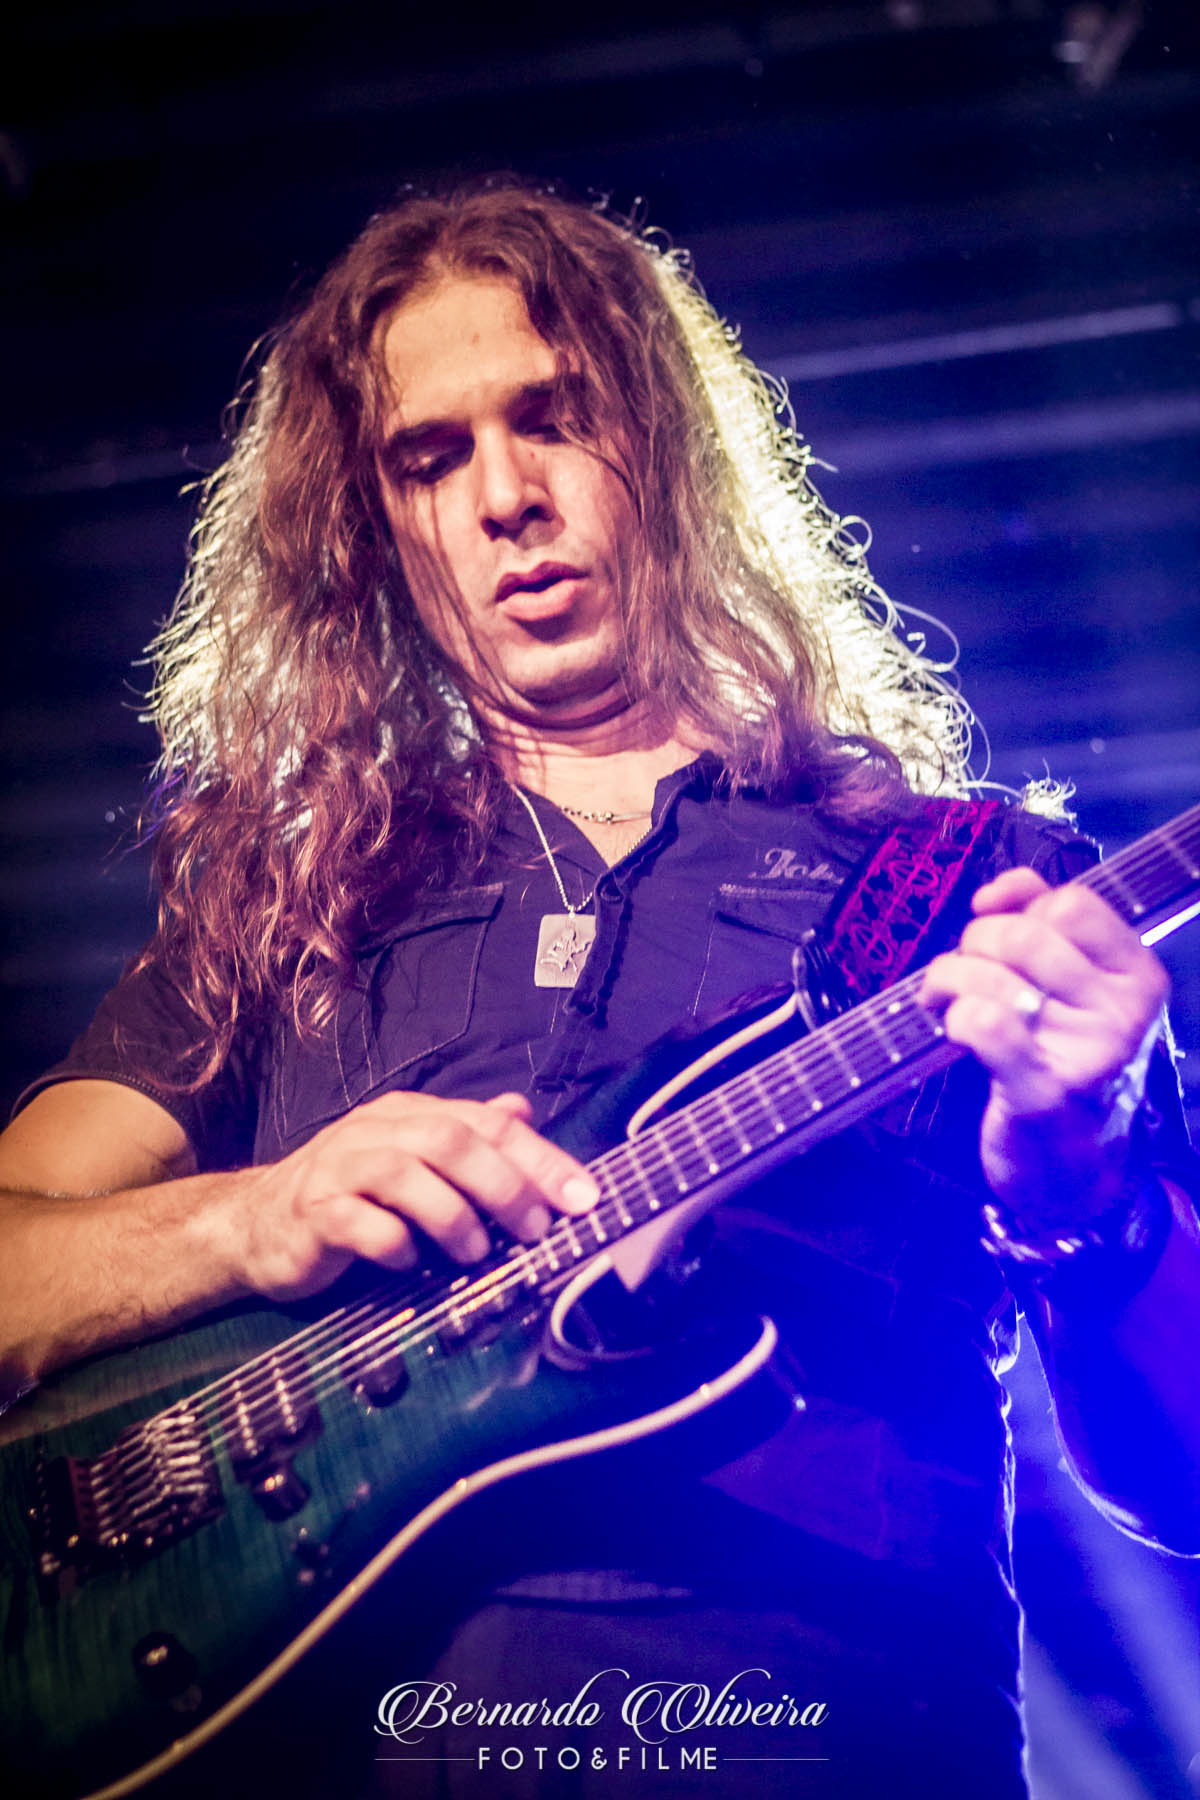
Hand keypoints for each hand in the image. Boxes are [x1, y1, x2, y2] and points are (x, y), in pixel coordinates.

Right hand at [229, 1090, 598, 1301]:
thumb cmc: (350, 1197)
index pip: (487, 1124)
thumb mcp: (413, 1160)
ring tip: (475, 1253)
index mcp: (410, 1115)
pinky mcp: (312, 1211)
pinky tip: (410, 1263)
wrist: (257, 1224)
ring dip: (452, 1216)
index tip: (583, 1197)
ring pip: (405, 1173)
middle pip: (450, 1140)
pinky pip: (359, 1222)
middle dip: (504, 1185)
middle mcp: (377, 1130)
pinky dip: (394, 1244)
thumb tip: (522, 1111)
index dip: (540, 1158)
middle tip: (534, 1229)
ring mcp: (340, 1167)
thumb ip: (467, 1138)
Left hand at [918, 868, 1168, 1221]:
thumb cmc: (1065, 1063)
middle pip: (1025, 934)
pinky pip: (984, 1023)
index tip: (994, 924)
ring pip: (993, 974)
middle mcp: (1123, 1011)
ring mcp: (1089, 1053)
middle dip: (974, 944)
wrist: (1075, 1169)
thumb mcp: (1075, 988)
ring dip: (947, 979)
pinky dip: (955, 1018)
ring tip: (944, 1001)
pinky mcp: (1045, 1092)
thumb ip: (1044, 926)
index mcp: (1136, 975)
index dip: (1018, 904)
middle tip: (962, 974)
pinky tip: (956, 1032)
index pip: (1072, 903)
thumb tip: (998, 891)